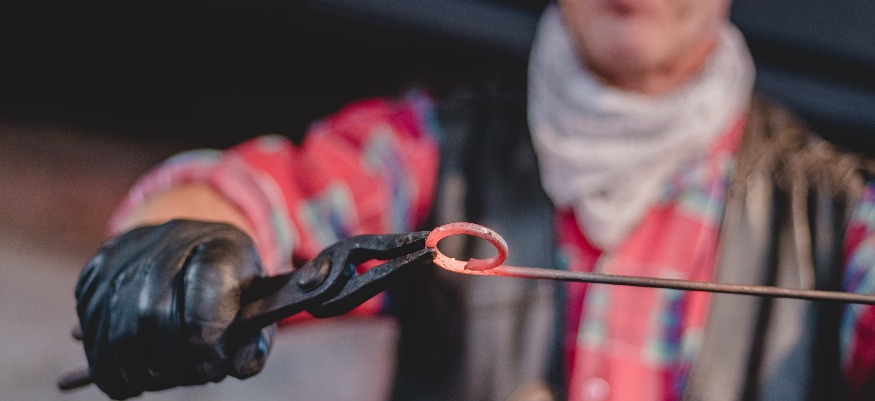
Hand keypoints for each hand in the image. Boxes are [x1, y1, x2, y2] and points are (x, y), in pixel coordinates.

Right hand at [74, 219, 273, 398]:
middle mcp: (172, 240)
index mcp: (223, 248)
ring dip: (131, 367)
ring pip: (115, 324)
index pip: (205, 301)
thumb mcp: (260, 307)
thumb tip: (240, 367)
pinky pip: (90, 324)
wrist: (196, 245)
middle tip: (180, 378)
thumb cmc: (234, 287)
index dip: (207, 346)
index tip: (212, 370)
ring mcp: (129, 253)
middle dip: (167, 360)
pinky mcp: (99, 269)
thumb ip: (257, 340)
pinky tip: (123, 379)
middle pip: (152, 314)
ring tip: (152, 382)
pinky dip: (103, 361)